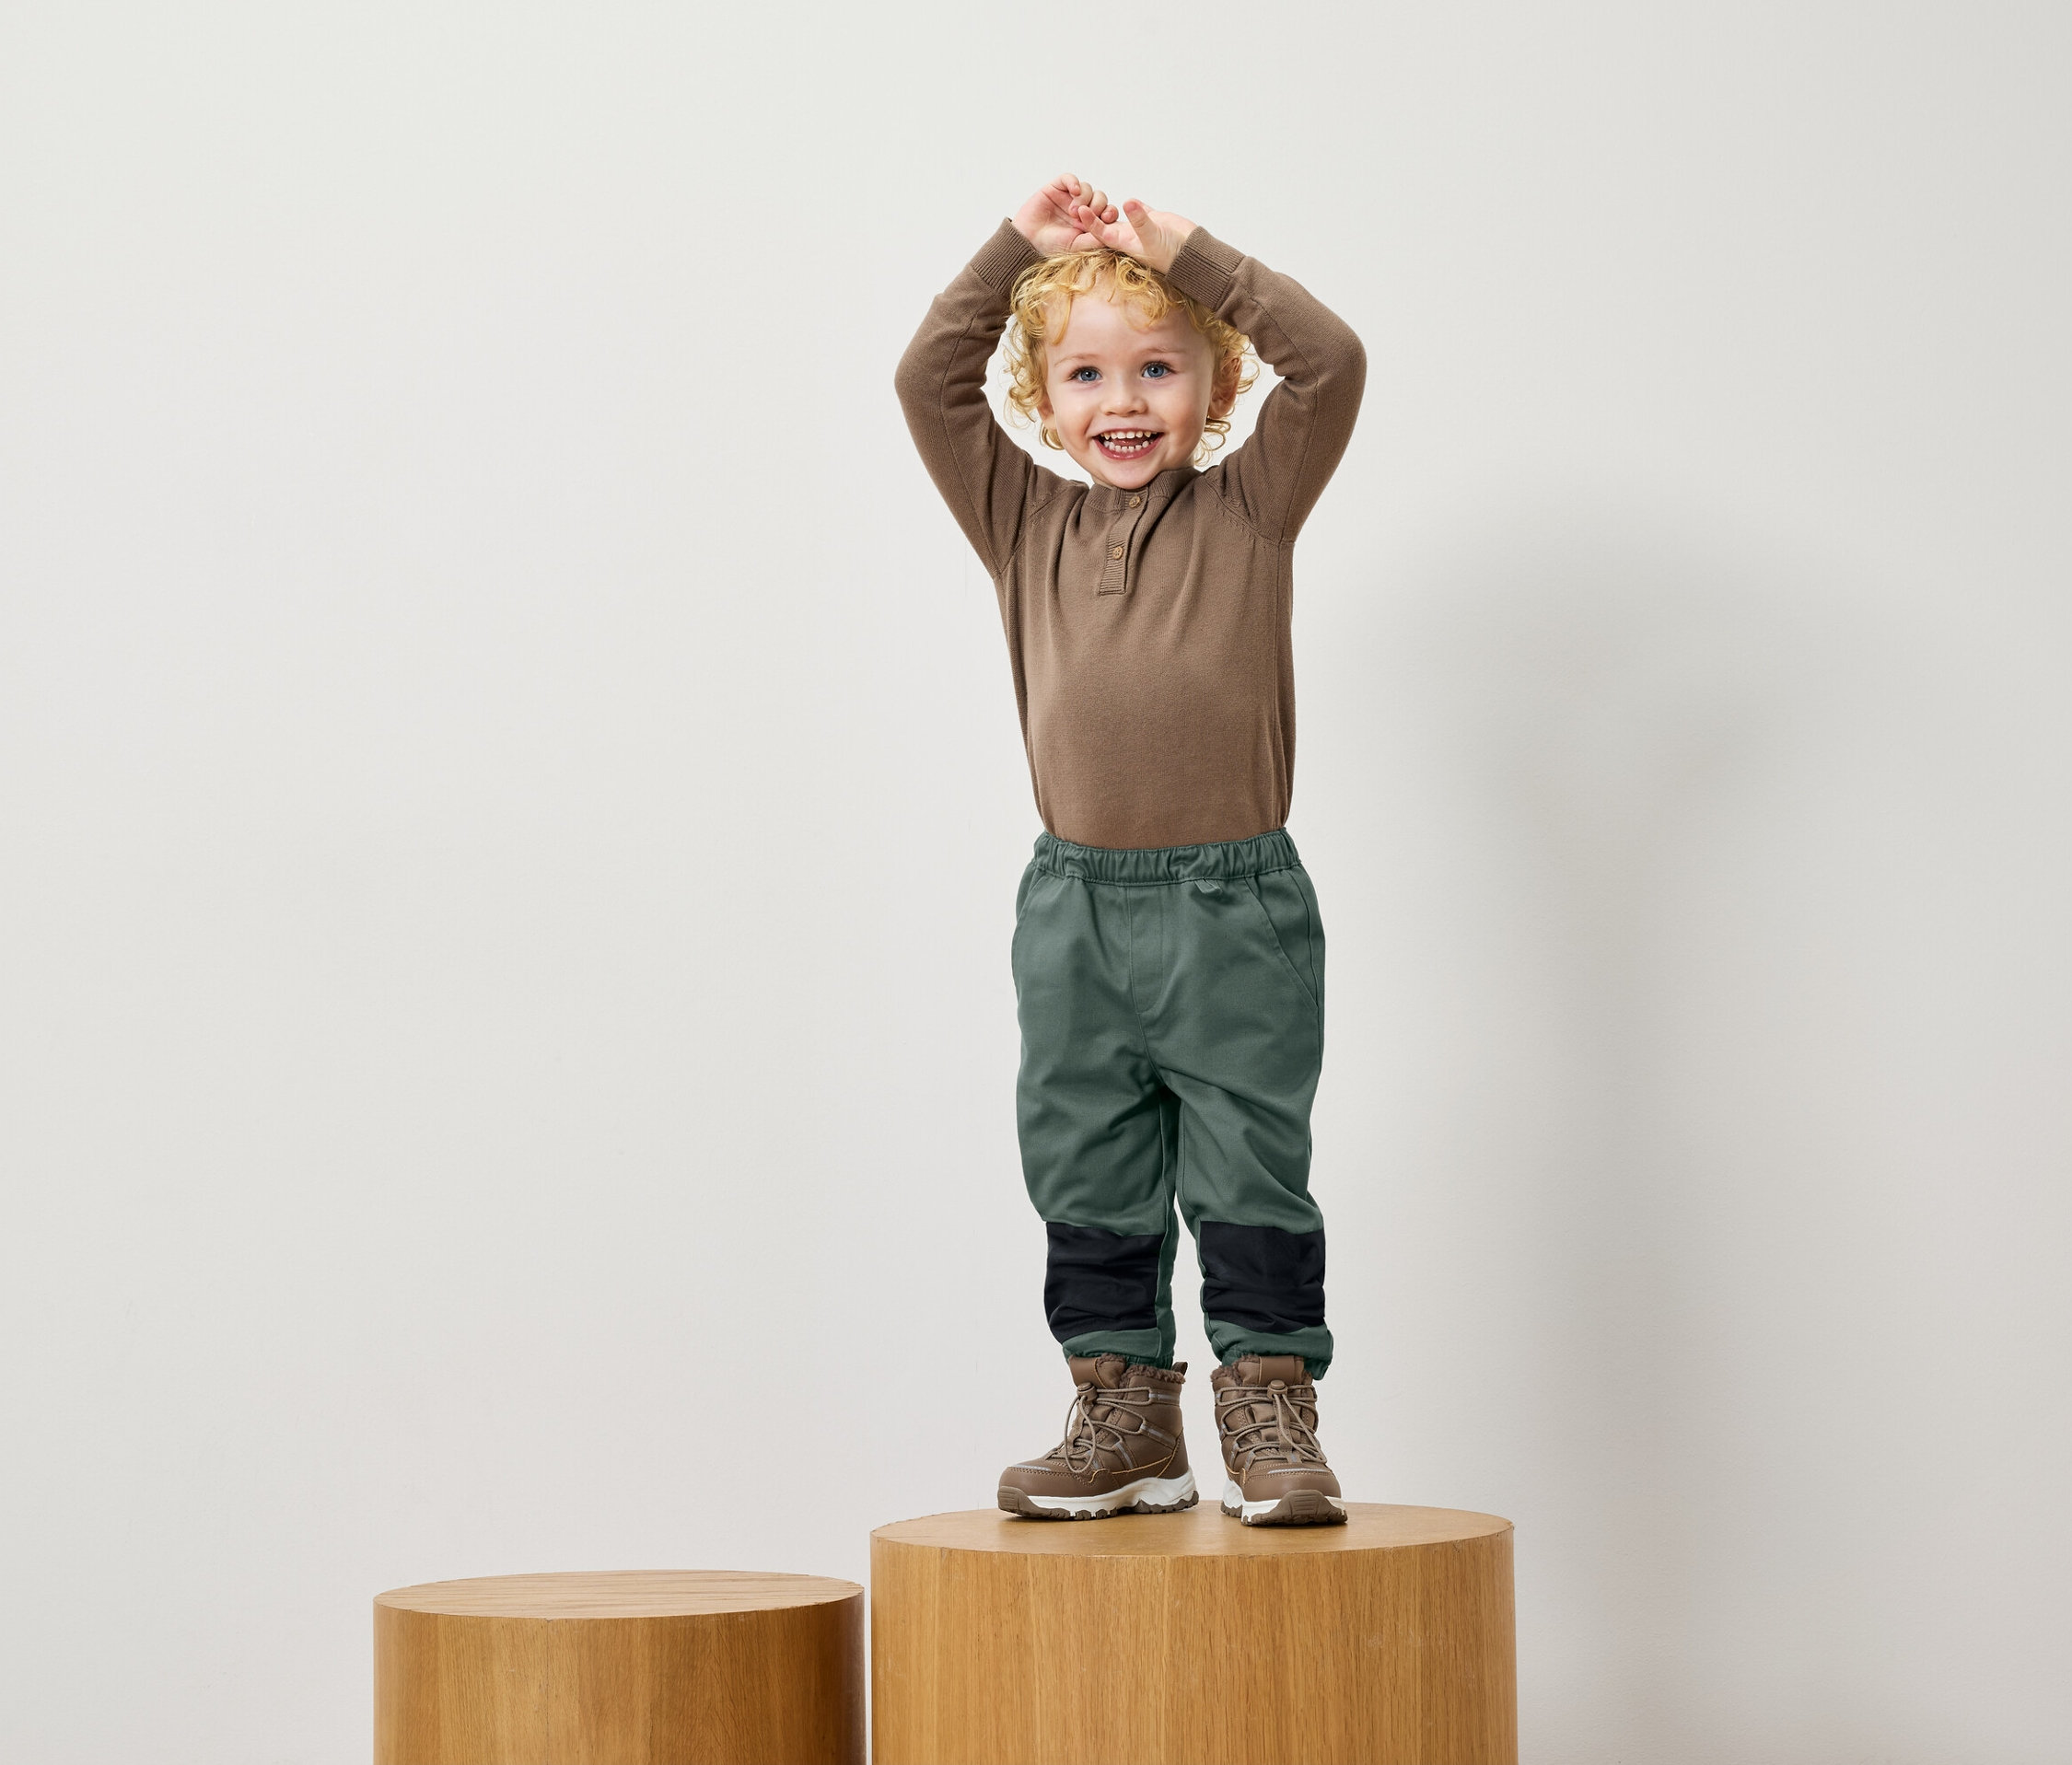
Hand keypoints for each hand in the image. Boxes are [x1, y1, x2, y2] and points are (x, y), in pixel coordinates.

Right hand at [1013, 174, 1116, 255]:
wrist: (1029, 241)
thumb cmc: (1053, 247)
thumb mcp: (1080, 245)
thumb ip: (1097, 237)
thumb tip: (1115, 230)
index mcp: (1090, 222)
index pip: (1107, 211)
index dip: (1110, 211)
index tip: (1107, 217)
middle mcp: (1081, 208)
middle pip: (1100, 197)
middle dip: (1097, 205)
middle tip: (1087, 215)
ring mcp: (1068, 197)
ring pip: (1087, 188)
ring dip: (1084, 198)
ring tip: (1072, 212)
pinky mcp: (1056, 188)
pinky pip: (1069, 178)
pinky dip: (1073, 182)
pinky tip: (1074, 191)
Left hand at [1066, 196, 1197, 273]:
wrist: (1193, 254)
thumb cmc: (1172, 253)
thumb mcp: (1154, 237)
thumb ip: (1141, 221)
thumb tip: (1127, 202)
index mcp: (1125, 243)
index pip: (1101, 232)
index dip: (1089, 222)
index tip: (1078, 209)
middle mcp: (1130, 235)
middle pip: (1106, 224)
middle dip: (1093, 214)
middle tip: (1077, 199)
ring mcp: (1141, 227)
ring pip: (1121, 216)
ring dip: (1110, 208)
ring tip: (1095, 196)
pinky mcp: (1154, 220)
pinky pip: (1139, 210)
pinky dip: (1133, 205)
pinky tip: (1128, 201)